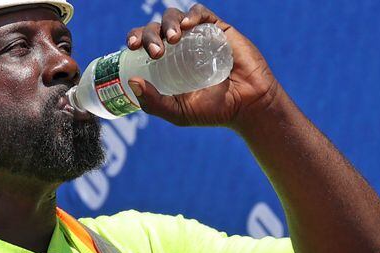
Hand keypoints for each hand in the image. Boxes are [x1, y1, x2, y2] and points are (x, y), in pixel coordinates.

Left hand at [125, 4, 279, 128]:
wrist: (248, 105)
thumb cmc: (213, 111)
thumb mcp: (177, 112)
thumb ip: (154, 102)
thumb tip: (132, 82)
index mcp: (165, 63)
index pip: (143, 44)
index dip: (135, 38)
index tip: (131, 47)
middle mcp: (179, 47)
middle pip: (156, 28)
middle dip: (150, 35)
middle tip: (156, 53)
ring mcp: (198, 36)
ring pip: (174, 17)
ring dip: (169, 23)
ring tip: (173, 39)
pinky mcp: (218, 29)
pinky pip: (200, 13)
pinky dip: (192, 15)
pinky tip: (187, 26)